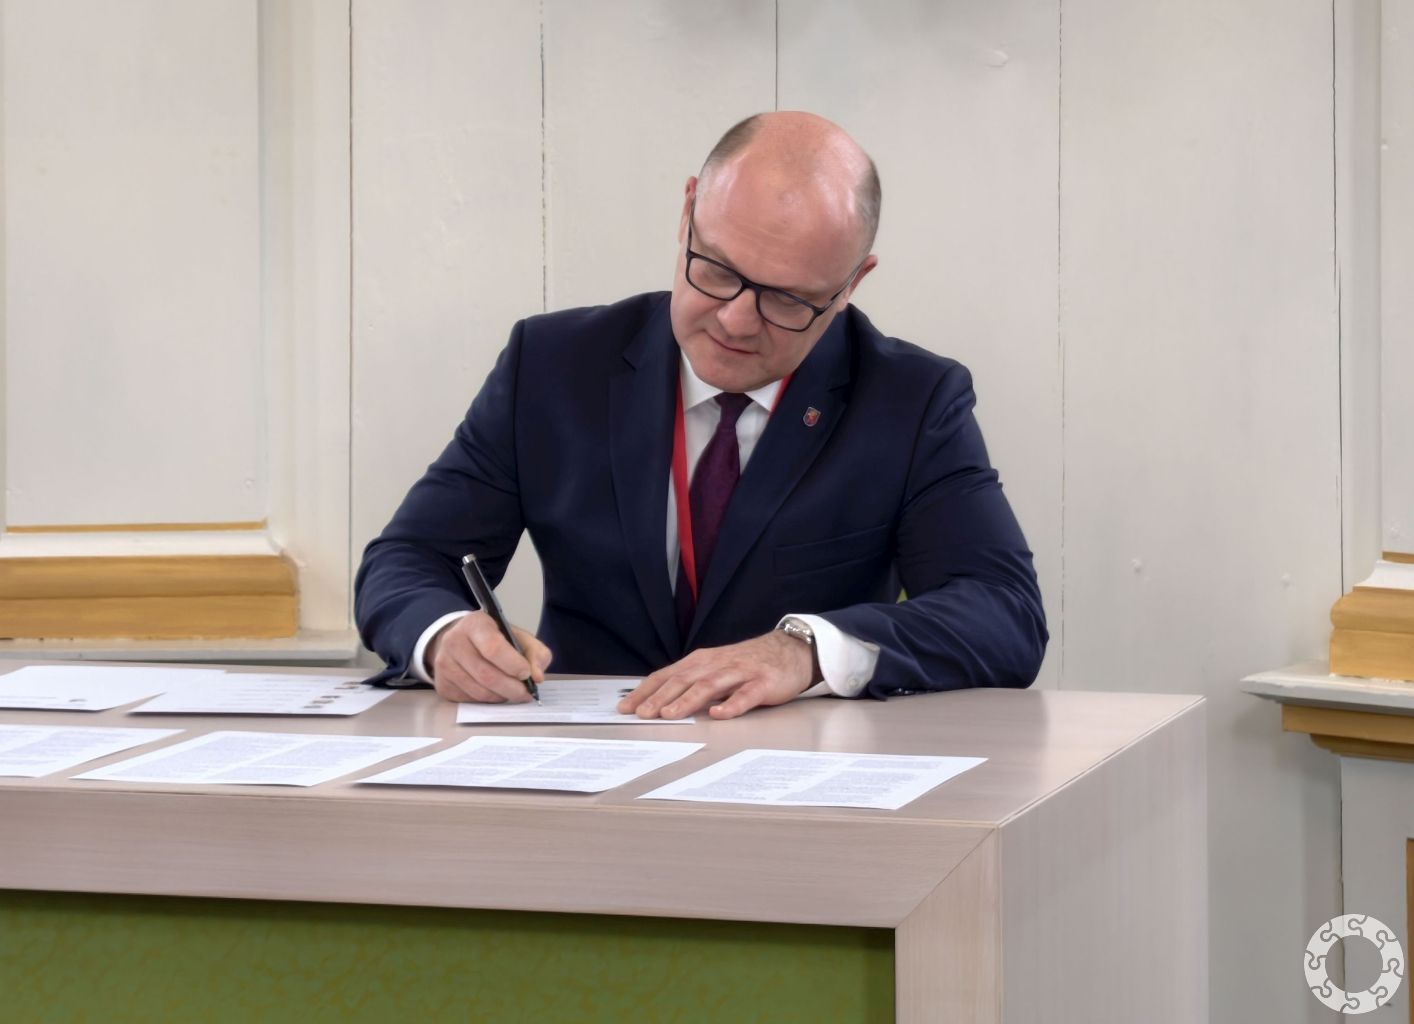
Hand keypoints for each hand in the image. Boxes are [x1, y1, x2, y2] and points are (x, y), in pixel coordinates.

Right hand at [426, 611, 551, 702]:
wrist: (461, 640)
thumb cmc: (494, 638)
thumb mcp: (518, 636)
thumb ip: (535, 653)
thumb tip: (538, 677)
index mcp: (475, 624)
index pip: (493, 648)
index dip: (513, 664)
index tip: (527, 674)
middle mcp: (454, 642)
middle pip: (486, 675)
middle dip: (512, 688)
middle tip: (526, 693)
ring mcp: (444, 665)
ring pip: (479, 692)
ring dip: (501, 696)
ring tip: (512, 692)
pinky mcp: (442, 684)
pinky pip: (470, 700)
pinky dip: (488, 701)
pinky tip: (495, 692)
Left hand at [617, 631, 816, 720]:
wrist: (790, 651)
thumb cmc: (747, 664)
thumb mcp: (715, 668)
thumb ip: (691, 681)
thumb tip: (658, 700)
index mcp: (701, 661)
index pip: (667, 675)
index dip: (646, 690)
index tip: (626, 707)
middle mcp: (717, 664)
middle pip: (683, 680)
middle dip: (660, 697)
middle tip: (642, 714)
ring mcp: (740, 672)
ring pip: (710, 685)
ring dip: (688, 700)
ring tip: (671, 713)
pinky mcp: (762, 683)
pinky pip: (745, 694)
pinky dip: (731, 704)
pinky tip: (719, 714)